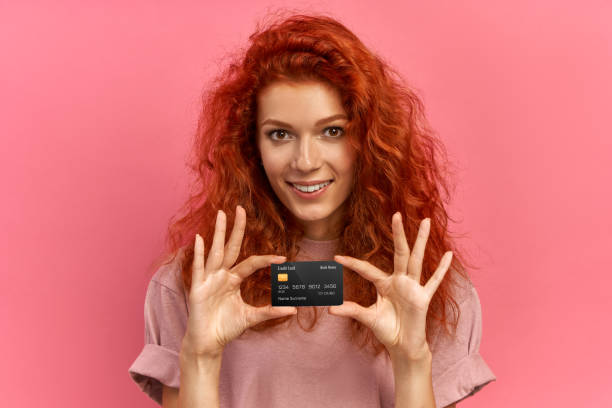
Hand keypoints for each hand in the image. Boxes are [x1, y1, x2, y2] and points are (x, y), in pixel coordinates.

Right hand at [182, 206, 296, 357]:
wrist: (208, 343)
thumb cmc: (226, 328)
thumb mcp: (251, 317)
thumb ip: (270, 311)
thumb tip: (293, 310)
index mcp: (233, 279)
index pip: (251, 263)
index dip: (266, 260)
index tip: (283, 258)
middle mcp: (221, 275)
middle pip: (230, 247)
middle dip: (236, 228)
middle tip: (241, 208)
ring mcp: (208, 279)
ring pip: (215, 252)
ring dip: (218, 233)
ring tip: (221, 215)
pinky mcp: (197, 288)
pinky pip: (199, 267)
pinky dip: (199, 253)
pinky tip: (199, 238)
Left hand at [329, 214, 452, 359]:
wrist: (403, 346)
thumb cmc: (387, 330)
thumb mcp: (367, 318)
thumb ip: (351, 311)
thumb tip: (330, 310)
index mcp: (384, 284)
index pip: (366, 269)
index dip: (352, 264)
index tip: (336, 258)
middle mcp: (399, 281)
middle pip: (399, 253)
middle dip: (398, 234)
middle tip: (396, 213)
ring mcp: (413, 287)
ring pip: (417, 259)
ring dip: (421, 241)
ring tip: (426, 221)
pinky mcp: (423, 298)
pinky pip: (433, 281)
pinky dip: (442, 269)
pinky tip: (449, 255)